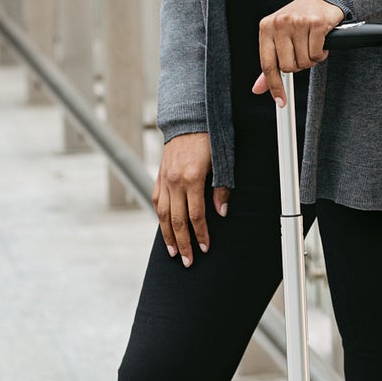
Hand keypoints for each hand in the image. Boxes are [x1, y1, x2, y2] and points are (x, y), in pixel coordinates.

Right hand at [153, 131, 227, 265]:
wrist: (190, 118)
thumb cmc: (211, 138)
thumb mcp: (223, 161)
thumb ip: (222, 188)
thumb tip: (221, 213)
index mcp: (193, 178)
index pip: (196, 215)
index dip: (200, 234)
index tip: (205, 248)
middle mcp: (175, 181)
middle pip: (177, 220)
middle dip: (182, 243)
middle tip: (187, 261)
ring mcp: (165, 179)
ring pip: (163, 214)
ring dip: (168, 235)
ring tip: (172, 252)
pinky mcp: (160, 175)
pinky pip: (158, 201)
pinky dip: (160, 217)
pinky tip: (164, 228)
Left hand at [253, 0, 345, 104]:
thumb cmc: (296, 21)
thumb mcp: (278, 39)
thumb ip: (269, 64)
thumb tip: (258, 88)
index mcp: (266, 27)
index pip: (267, 64)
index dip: (274, 85)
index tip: (280, 100)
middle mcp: (280, 23)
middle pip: (287, 66)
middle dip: (298, 65)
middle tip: (301, 54)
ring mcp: (298, 22)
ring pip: (303, 61)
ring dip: (310, 59)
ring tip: (310, 45)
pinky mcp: (316, 23)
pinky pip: (317, 53)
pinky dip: (320, 53)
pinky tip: (319, 42)